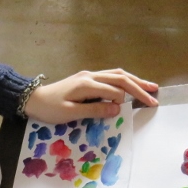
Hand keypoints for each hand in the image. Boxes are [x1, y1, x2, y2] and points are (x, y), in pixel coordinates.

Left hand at [22, 68, 157, 123]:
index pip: (115, 89)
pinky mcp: (87, 78)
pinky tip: (131, 85)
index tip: (140, 108)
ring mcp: (89, 75)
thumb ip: (95, 110)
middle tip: (155, 95)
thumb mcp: (71, 113)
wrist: (32, 99)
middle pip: (120, 77)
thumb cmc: (50, 108)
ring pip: (117, 74)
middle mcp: (90, 76)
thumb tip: (118, 109)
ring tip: (150, 87)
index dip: (128, 99)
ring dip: (134, 80)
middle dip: (139, 86)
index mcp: (87, 84)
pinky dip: (124, 81)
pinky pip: (110, 76)